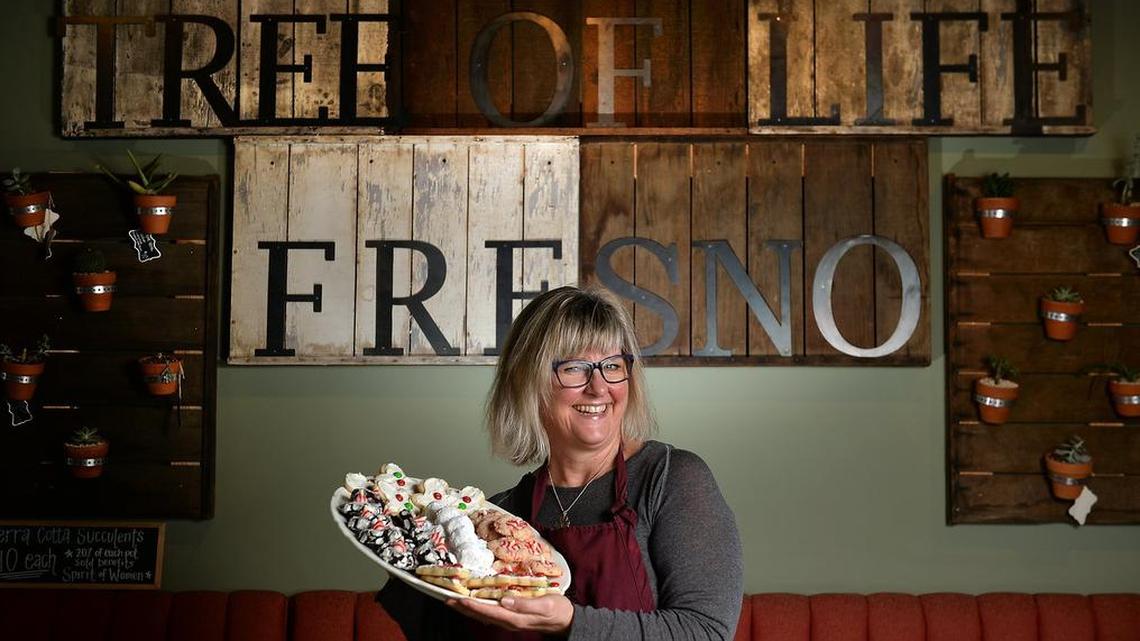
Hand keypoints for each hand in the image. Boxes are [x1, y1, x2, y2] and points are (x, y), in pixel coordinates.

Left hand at [447, 594, 573, 634]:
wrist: (566, 621)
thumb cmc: (557, 610)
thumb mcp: (545, 604)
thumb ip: (525, 603)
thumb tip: (505, 599)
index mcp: (515, 618)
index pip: (489, 611)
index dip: (473, 605)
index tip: (460, 598)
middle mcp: (510, 621)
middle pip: (482, 615)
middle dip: (464, 608)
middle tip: (448, 599)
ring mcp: (511, 621)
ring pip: (485, 615)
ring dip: (469, 609)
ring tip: (455, 601)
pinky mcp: (513, 618)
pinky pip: (492, 614)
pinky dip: (480, 608)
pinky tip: (475, 604)